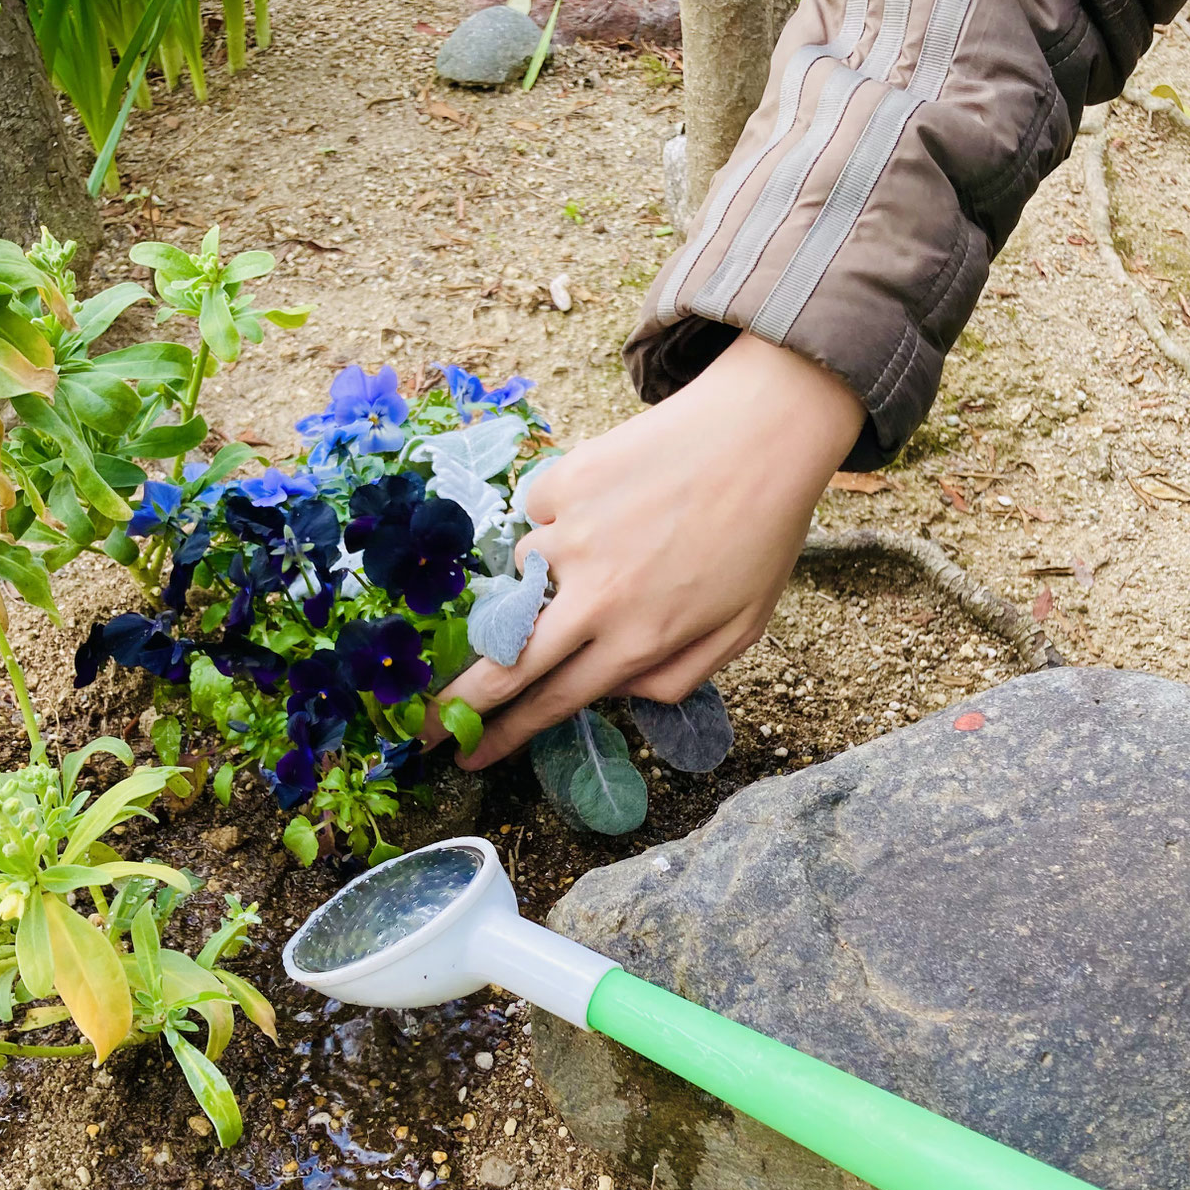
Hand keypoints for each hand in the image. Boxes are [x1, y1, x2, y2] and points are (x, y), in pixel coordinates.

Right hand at [440, 332, 865, 767]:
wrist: (764, 433)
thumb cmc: (760, 536)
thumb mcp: (739, 631)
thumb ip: (672, 678)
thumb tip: (611, 692)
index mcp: (639, 639)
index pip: (552, 702)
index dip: (503, 736)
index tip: (467, 755)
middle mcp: (595, 594)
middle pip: (504, 664)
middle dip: (457, 703)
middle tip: (425, 726)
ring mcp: (572, 534)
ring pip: (520, 575)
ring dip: (545, 575)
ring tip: (611, 544)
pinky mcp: (563, 481)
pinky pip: (536, 514)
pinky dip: (560, 515)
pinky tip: (609, 501)